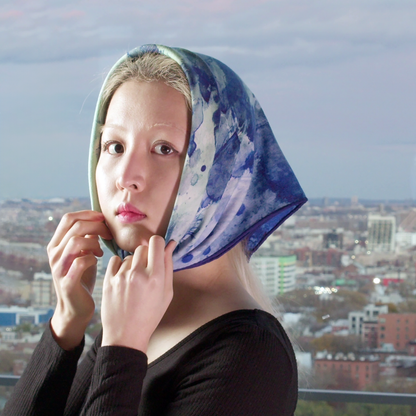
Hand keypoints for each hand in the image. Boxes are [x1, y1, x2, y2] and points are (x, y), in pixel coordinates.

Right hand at [48, 210, 111, 349]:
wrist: (76, 308)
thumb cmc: (83, 276)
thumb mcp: (84, 253)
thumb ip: (87, 237)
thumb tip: (98, 220)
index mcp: (56, 244)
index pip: (68, 218)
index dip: (88, 214)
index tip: (103, 219)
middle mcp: (54, 254)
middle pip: (75, 226)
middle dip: (97, 226)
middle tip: (108, 234)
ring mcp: (59, 268)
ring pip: (76, 241)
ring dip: (94, 242)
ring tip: (100, 250)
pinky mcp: (67, 282)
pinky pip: (81, 261)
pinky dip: (93, 258)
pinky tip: (97, 261)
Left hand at [101, 236, 175, 351]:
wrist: (126, 336)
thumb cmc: (150, 315)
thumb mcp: (166, 293)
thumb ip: (168, 266)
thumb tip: (171, 244)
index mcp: (155, 277)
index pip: (156, 242)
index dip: (158, 244)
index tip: (158, 252)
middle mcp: (137, 274)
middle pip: (143, 248)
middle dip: (146, 256)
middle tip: (147, 271)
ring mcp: (121, 277)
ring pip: (129, 256)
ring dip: (133, 264)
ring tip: (134, 281)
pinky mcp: (108, 280)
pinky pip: (115, 260)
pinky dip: (120, 266)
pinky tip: (123, 279)